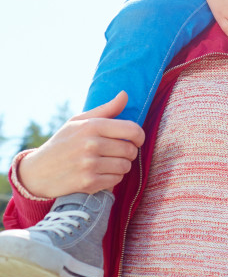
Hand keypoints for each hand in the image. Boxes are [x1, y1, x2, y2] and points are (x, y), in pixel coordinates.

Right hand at [18, 92, 144, 198]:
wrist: (38, 171)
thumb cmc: (63, 142)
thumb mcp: (79, 121)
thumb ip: (106, 109)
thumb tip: (125, 94)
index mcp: (92, 126)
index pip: (132, 130)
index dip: (139, 136)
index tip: (136, 140)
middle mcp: (91, 144)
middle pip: (130, 150)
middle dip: (129, 152)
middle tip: (118, 153)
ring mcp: (89, 164)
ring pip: (125, 166)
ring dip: (122, 166)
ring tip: (109, 163)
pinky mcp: (88, 182)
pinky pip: (116, 179)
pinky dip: (113, 178)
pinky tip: (102, 173)